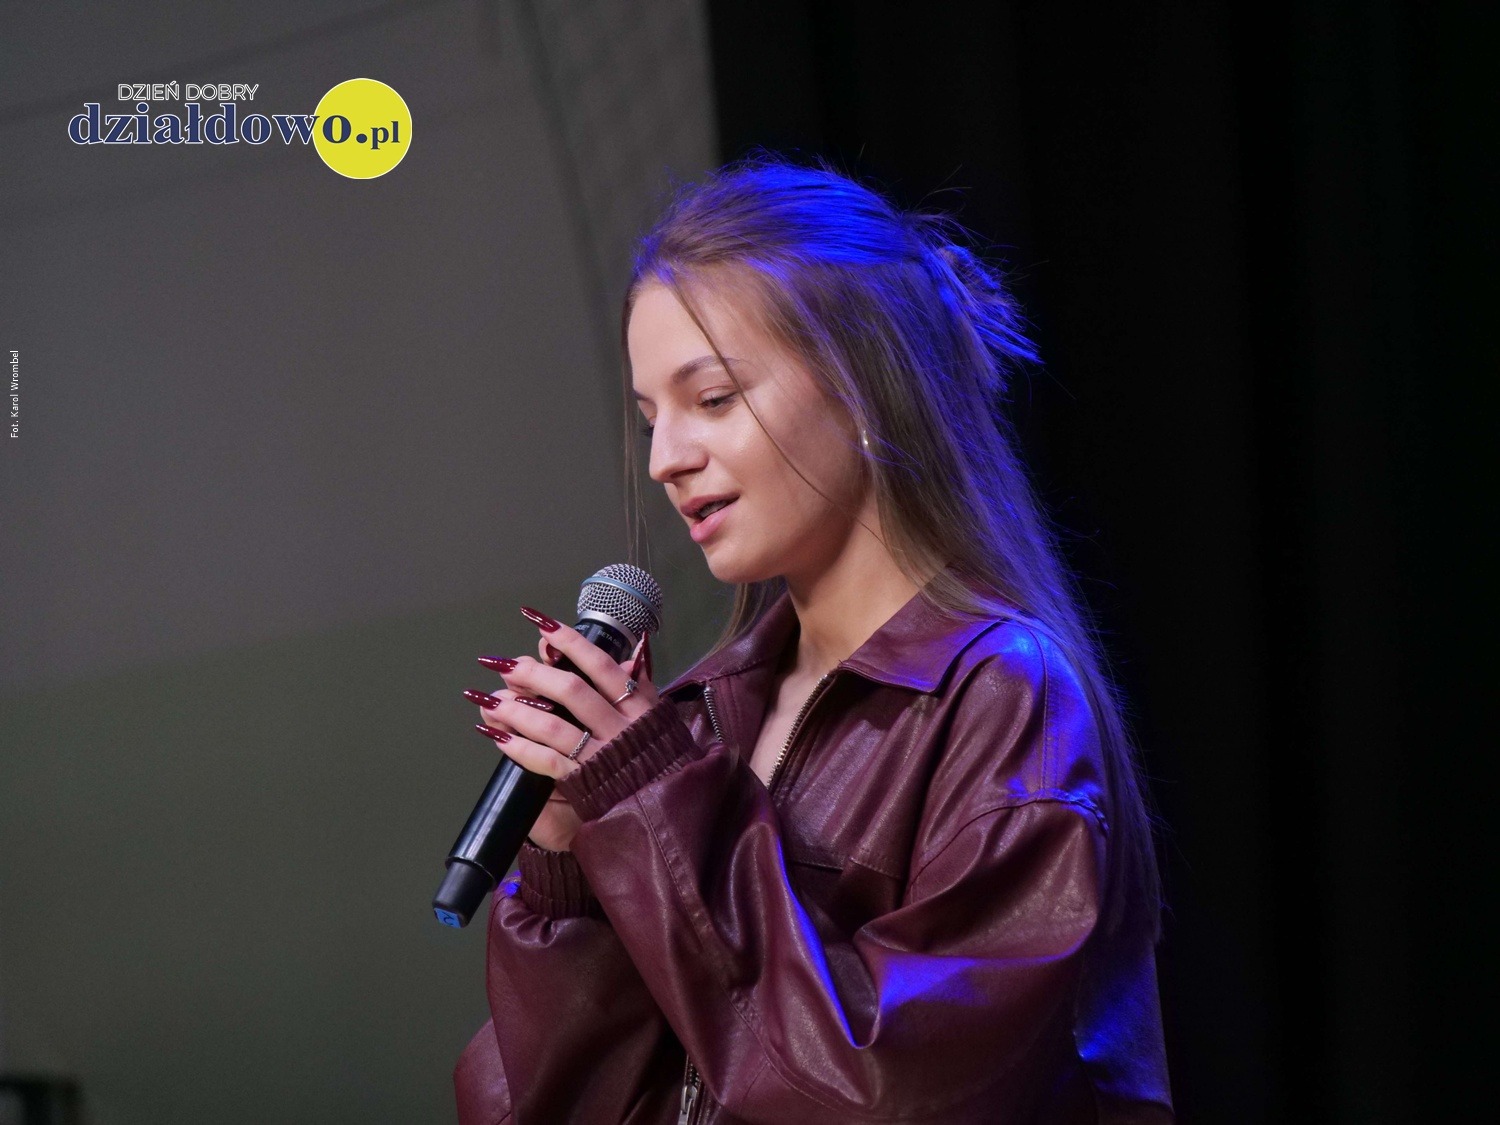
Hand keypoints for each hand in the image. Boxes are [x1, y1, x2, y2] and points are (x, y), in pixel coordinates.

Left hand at [469, 608, 658, 850]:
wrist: (661, 814)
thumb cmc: (654, 760)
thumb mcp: (654, 719)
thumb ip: (638, 688)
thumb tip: (627, 654)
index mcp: (638, 705)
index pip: (601, 665)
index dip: (570, 642)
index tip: (539, 623)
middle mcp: (620, 727)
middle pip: (571, 690)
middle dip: (532, 674)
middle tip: (501, 664)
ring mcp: (601, 756)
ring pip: (552, 725)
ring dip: (515, 711)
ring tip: (488, 701)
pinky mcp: (584, 783)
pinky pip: (546, 760)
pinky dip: (519, 747)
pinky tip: (496, 737)